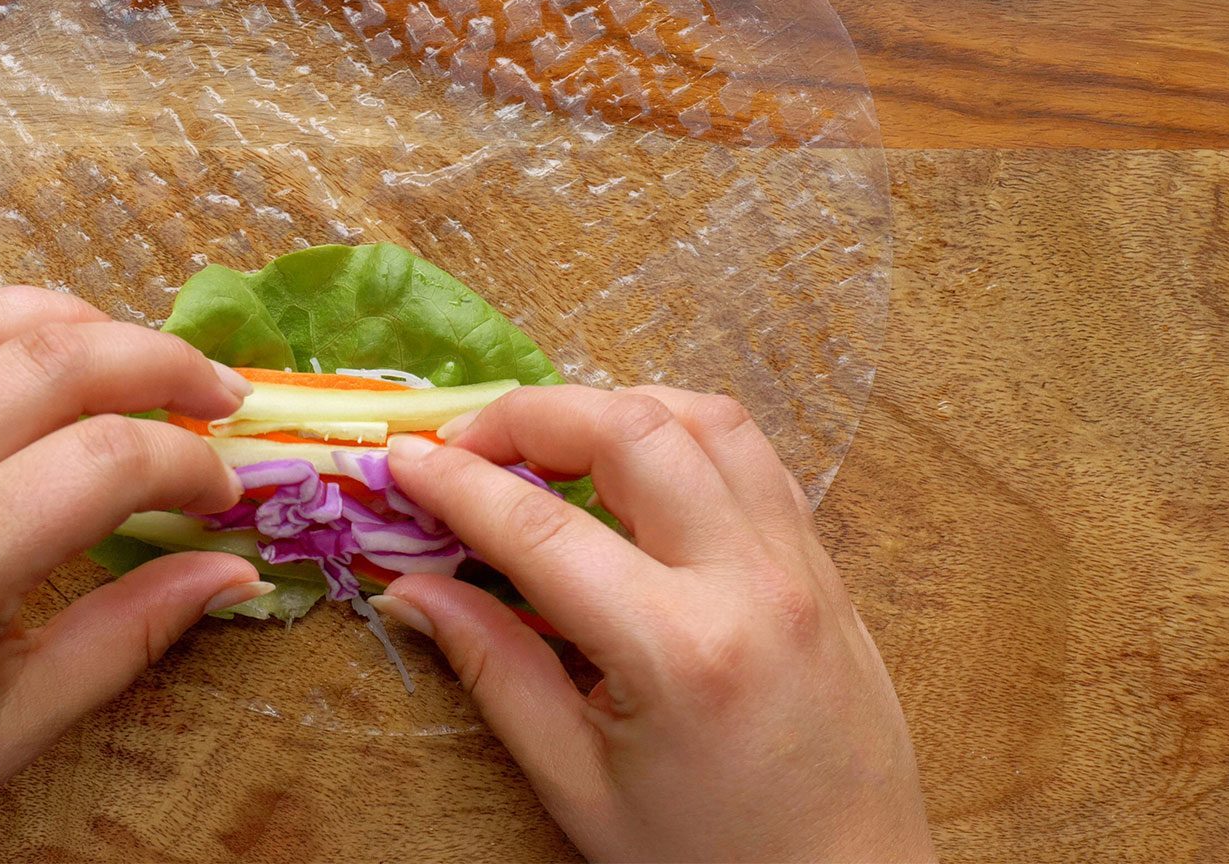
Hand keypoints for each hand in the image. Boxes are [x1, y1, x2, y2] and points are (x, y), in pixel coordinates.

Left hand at [0, 288, 265, 862]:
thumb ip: (130, 633)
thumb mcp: (11, 726)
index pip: (111, 459)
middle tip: (215, 393)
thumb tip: (232, 572)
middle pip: (56, 357)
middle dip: (162, 361)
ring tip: (127, 354)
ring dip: (70, 319)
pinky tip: (5, 352)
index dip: (193, 463)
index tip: (224, 490)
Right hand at [379, 387, 934, 862]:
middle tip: (469, 448)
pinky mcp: (824, 567)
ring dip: (613, 409)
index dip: (458, 483)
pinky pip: (753, 457)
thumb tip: (413, 590)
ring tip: (550, 448)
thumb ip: (495, 670)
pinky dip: (681, 434)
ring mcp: (800, 565)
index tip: (403, 461)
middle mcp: (751, 584)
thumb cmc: (711, 860)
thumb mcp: (580, 785)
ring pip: (705, 419)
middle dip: (532, 415)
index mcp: (679, 651)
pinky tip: (634, 469)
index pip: (541, 527)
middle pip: (632, 430)